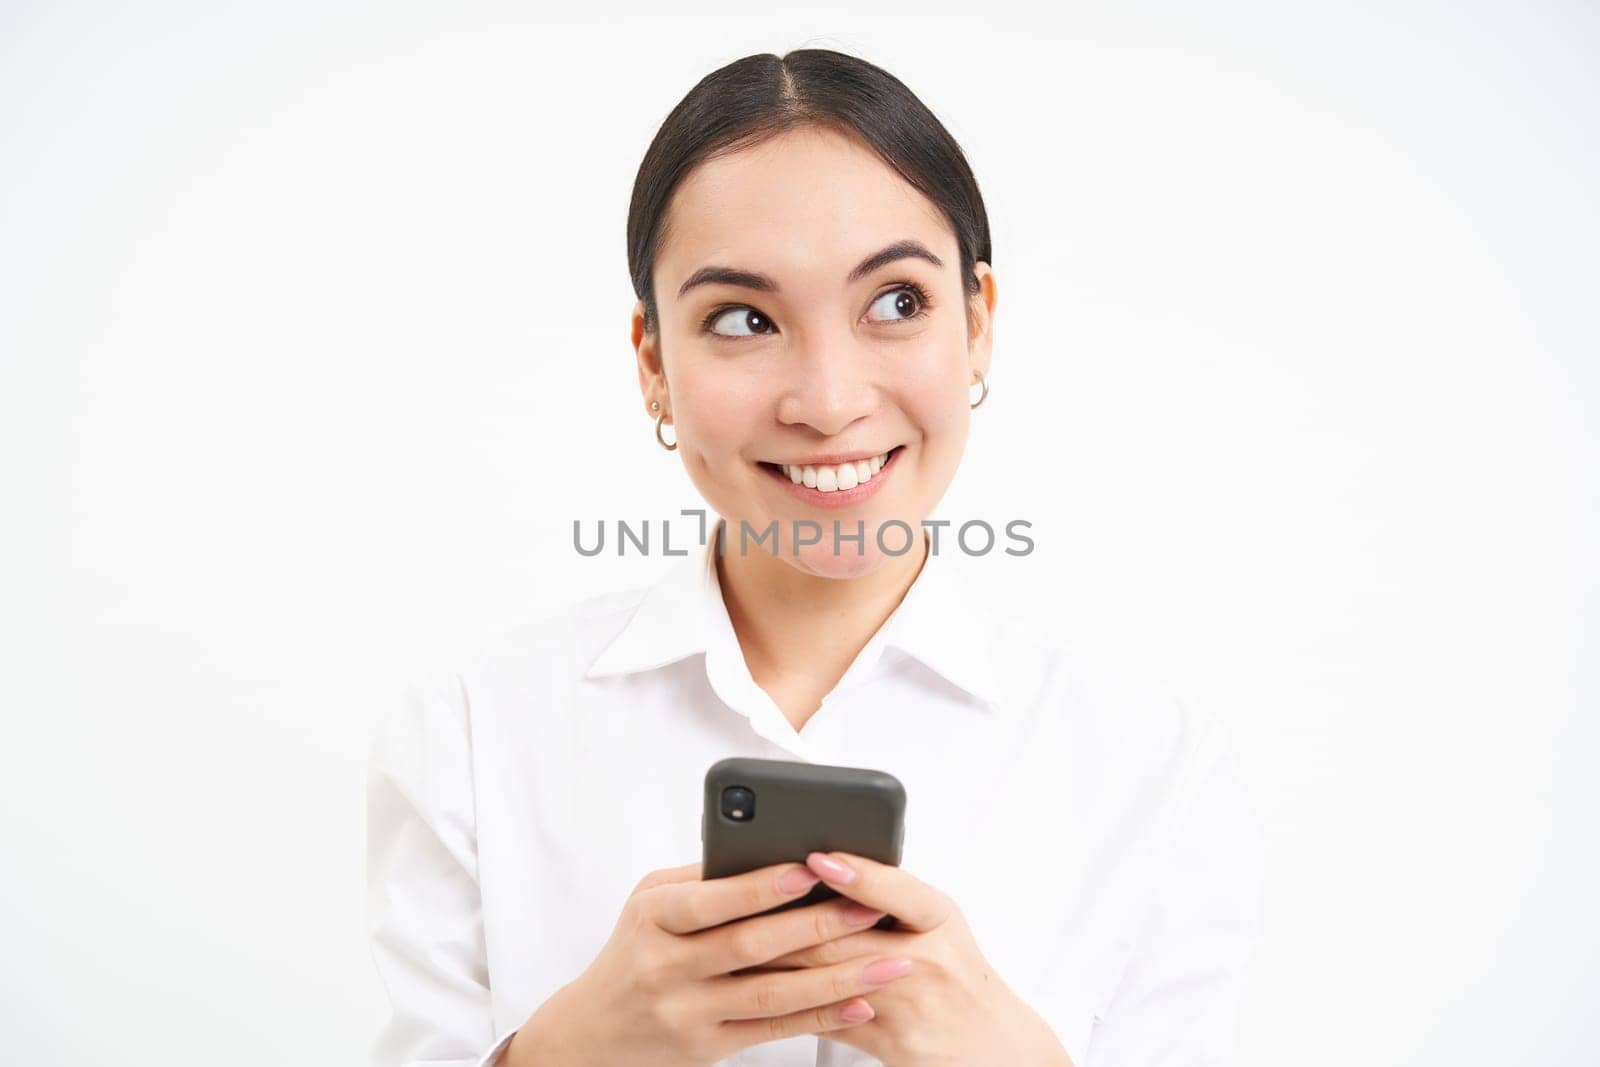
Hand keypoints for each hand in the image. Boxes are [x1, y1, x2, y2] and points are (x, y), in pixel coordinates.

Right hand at [502, 859, 917, 1066]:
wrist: (590, 1033)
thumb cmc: (634, 950)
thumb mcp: (649, 904)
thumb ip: (703, 879)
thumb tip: (773, 847)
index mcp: (653, 917)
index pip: (712, 899)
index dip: (762, 885)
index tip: (811, 867)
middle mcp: (666, 966)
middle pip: (751, 945)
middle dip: (818, 925)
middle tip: (871, 907)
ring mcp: (687, 1012)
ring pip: (773, 993)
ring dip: (838, 977)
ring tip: (889, 960)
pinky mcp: (707, 1048)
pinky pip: (775, 1029)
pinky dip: (822, 1016)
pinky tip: (861, 1002)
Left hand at [744, 851, 1074, 1065]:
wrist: (992, 1048)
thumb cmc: (956, 976)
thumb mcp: (937, 925)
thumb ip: (890, 897)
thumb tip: (823, 865)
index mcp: (939, 919)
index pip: (896, 889)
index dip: (855, 873)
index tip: (818, 856)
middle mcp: (927, 959)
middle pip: (845, 935)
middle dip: (787, 918)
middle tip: (740, 896)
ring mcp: (909, 1003)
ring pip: (828, 977)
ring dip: (777, 959)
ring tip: (734, 937)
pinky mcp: (890, 1042)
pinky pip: (829, 1017)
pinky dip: (790, 1001)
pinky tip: (756, 987)